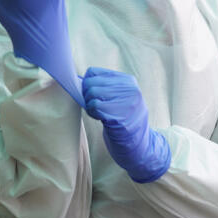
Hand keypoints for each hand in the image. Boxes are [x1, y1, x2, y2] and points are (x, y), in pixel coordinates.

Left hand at [82, 67, 170, 182]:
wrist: (139, 145)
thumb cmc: (124, 120)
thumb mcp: (121, 98)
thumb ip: (104, 87)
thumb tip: (77, 80)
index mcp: (128, 81)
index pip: (94, 72)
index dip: (86, 84)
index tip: (91, 95)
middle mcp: (130, 90)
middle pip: (91, 83)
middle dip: (86, 95)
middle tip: (92, 105)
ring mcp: (127, 103)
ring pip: (92, 93)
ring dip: (89, 105)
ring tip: (97, 112)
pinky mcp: (120, 117)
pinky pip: (95, 107)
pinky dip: (92, 113)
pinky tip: (99, 118)